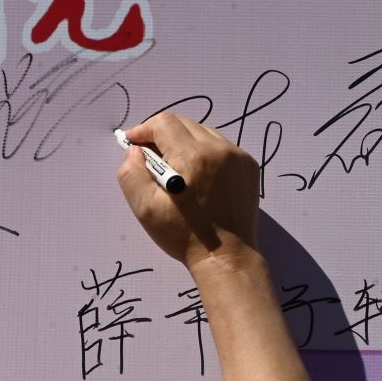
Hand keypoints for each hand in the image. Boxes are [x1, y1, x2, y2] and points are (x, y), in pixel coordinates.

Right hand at [115, 111, 260, 269]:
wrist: (227, 257)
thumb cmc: (184, 235)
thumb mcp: (146, 209)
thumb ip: (132, 173)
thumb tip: (135, 150)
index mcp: (192, 157)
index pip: (163, 123)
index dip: (143, 130)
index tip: (133, 143)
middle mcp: (219, 149)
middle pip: (183, 123)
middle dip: (162, 135)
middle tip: (151, 157)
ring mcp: (238, 156)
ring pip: (203, 132)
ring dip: (184, 142)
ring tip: (176, 168)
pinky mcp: (249, 166)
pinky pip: (221, 146)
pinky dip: (204, 152)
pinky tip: (198, 175)